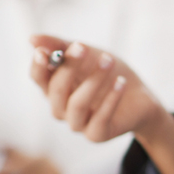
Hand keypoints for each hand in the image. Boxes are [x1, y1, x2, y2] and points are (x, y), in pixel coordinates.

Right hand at [30, 35, 159, 142]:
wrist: (141, 97)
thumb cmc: (110, 73)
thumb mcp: (89, 55)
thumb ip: (62, 47)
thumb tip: (32, 38)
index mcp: (54, 89)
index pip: (39, 78)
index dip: (39, 66)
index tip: (43, 51)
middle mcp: (61, 109)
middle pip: (56, 90)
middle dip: (68, 68)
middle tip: (83, 48)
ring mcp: (78, 124)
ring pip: (77, 104)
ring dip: (93, 80)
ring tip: (109, 61)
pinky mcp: (97, 134)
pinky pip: (100, 118)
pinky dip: (111, 98)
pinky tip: (122, 82)